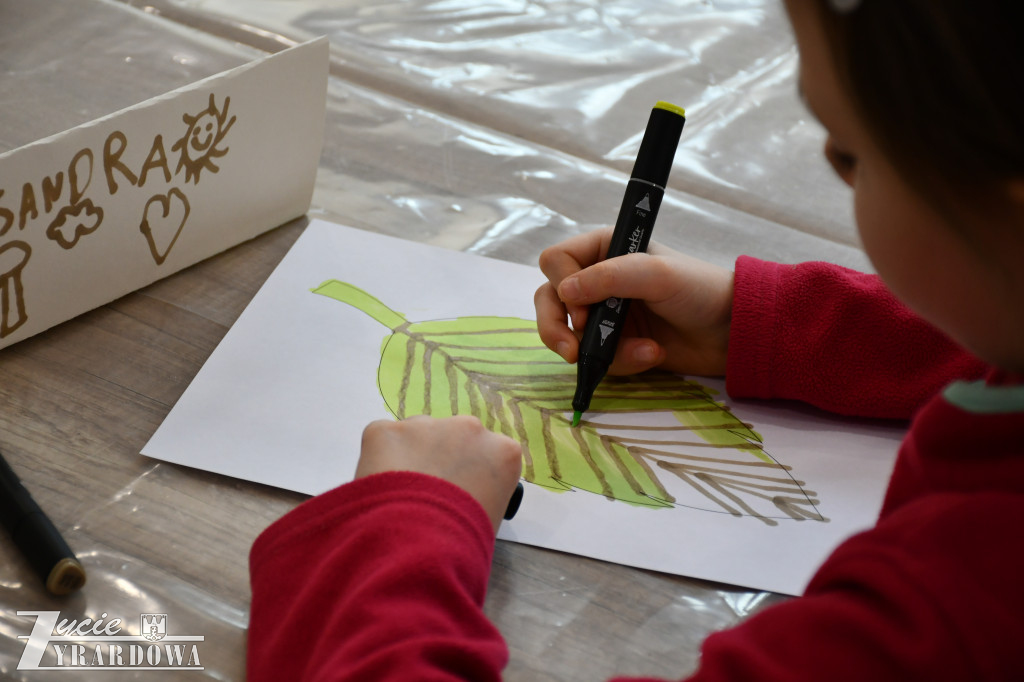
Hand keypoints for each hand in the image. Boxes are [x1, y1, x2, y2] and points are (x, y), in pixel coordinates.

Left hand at [356, 416, 522, 532]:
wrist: (414, 548)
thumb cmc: (461, 544)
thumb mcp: (490, 519)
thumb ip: (481, 495)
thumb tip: (458, 499)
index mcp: (503, 452)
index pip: (490, 455)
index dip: (471, 475)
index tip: (459, 494)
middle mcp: (468, 428)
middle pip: (454, 438)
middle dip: (441, 459)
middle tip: (428, 495)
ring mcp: (425, 424)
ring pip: (417, 435)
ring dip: (410, 456)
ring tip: (400, 496)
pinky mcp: (384, 429)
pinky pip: (382, 441)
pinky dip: (378, 461)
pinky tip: (379, 490)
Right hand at [535, 227, 733, 375]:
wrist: (732, 330)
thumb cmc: (699, 289)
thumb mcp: (658, 274)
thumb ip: (610, 278)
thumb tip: (563, 293)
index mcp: (603, 249)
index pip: (556, 262)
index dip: (563, 286)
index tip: (583, 310)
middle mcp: (597, 280)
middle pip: (549, 300)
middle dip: (555, 328)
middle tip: (571, 352)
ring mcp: (605, 314)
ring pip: (571, 335)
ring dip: (601, 350)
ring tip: (641, 352)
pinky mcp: (616, 344)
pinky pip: (598, 358)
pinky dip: (624, 361)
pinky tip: (653, 354)